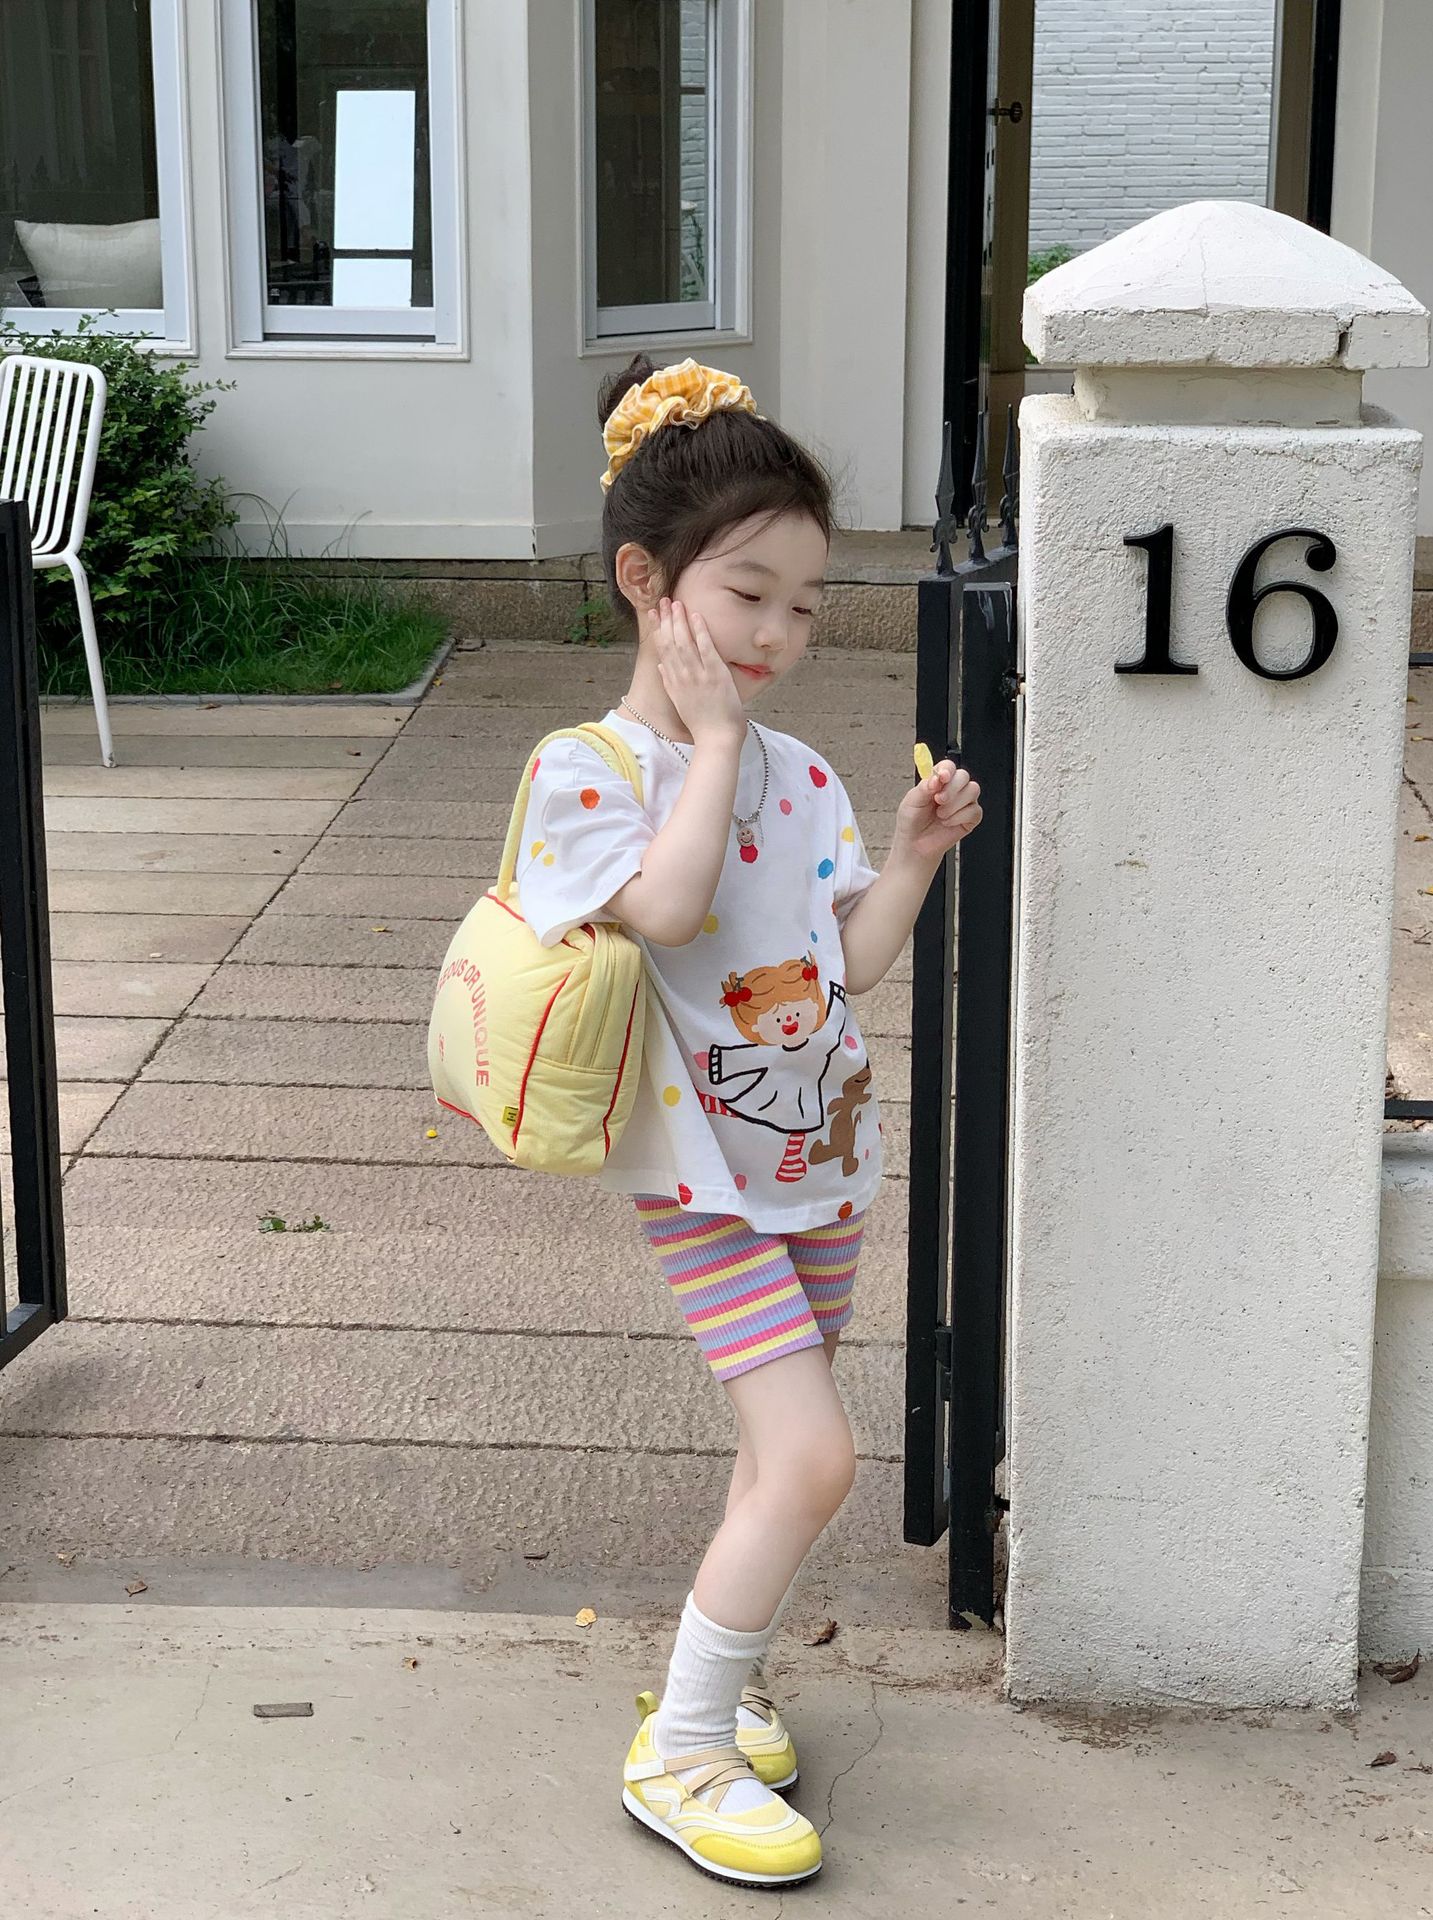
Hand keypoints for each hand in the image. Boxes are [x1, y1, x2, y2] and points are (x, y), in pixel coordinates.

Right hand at [649, 597, 745, 746]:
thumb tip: (661, 666)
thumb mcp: (681, 702)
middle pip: (671, 642)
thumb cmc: (703, 725)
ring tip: (675, 603)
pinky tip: (696, 616)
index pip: (662, 650)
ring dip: (679, 621)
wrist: (716, 739)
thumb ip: (670, 683)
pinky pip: (706, 648)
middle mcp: (682, 676)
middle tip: (663, 601)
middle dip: (666, 620)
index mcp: (673, 682)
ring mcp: (698, 675)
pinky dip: (700, 631)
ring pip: (684, 642)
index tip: (653, 614)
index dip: (657, 630)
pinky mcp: (715, 675)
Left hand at [893, 759, 982, 863]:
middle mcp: (953, 789)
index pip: (948, 766)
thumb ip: (924, 787)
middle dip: (952, 788)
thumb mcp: (912, 801)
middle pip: (963, 776)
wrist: (915, 845)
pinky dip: (959, 817)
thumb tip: (937, 777)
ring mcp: (964, 802)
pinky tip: (947, 823)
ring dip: (955, 804)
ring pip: (973, 791)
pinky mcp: (971, 817)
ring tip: (941, 815)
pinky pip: (974, 811)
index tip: (942, 777)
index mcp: (938, 781)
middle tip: (939, 800)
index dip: (947, 769)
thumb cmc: (912, 821)